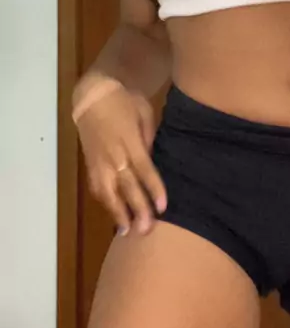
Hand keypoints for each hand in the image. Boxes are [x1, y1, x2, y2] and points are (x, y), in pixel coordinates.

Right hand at [75, 81, 166, 235]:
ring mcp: (99, 160)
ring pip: (107, 191)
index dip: (153, 188)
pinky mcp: (90, 163)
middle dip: (137, 208)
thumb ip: (149, 138)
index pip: (144, 168)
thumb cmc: (125, 100)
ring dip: (117, 212)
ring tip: (127, 232)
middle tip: (146, 230)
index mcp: (129, 140)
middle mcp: (113, 154)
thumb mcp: (144, 112)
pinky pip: (97, 187)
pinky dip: (105, 203)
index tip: (163, 207)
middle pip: (126, 185)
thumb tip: (152, 160)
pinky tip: (113, 215)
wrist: (93, 95)